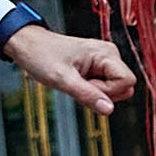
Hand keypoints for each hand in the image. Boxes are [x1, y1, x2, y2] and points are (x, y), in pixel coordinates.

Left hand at [3, 26, 132, 114]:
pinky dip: (90, 89)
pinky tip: (76, 81)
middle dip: (102, 93)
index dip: (108, 91)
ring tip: (75, 80)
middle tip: (78, 83)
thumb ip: (87, 95)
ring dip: (95, 92)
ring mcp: (104, 61)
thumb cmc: (41, 56)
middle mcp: (109, 55)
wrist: (28, 45)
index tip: (85, 84)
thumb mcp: (62, 79)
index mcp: (106, 53)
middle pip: (124, 87)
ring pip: (114, 89)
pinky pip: (103, 86)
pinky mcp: (97, 67)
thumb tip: (109, 109)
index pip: (127, 82)